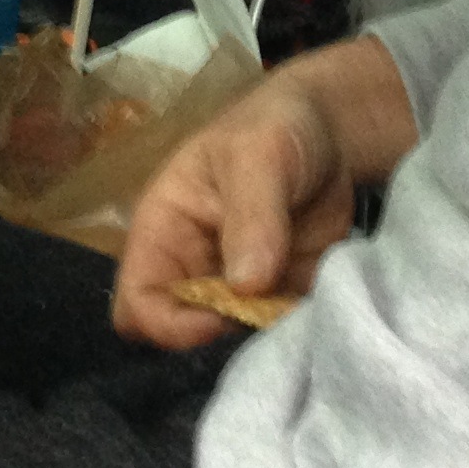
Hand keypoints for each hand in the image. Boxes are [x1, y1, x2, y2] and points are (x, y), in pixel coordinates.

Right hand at [114, 41, 418, 348]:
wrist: (330, 129)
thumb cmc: (274, 127)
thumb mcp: (259, 154)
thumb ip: (252, 215)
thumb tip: (247, 285)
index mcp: (163, 232)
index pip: (137, 303)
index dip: (169, 323)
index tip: (221, 318)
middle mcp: (192, 269)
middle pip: (182, 333)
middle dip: (219, 336)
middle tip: (264, 315)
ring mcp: (237, 286)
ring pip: (235, 340)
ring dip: (265, 335)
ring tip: (299, 307)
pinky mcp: (280, 294)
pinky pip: (280, 331)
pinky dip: (299, 328)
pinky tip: (323, 304)